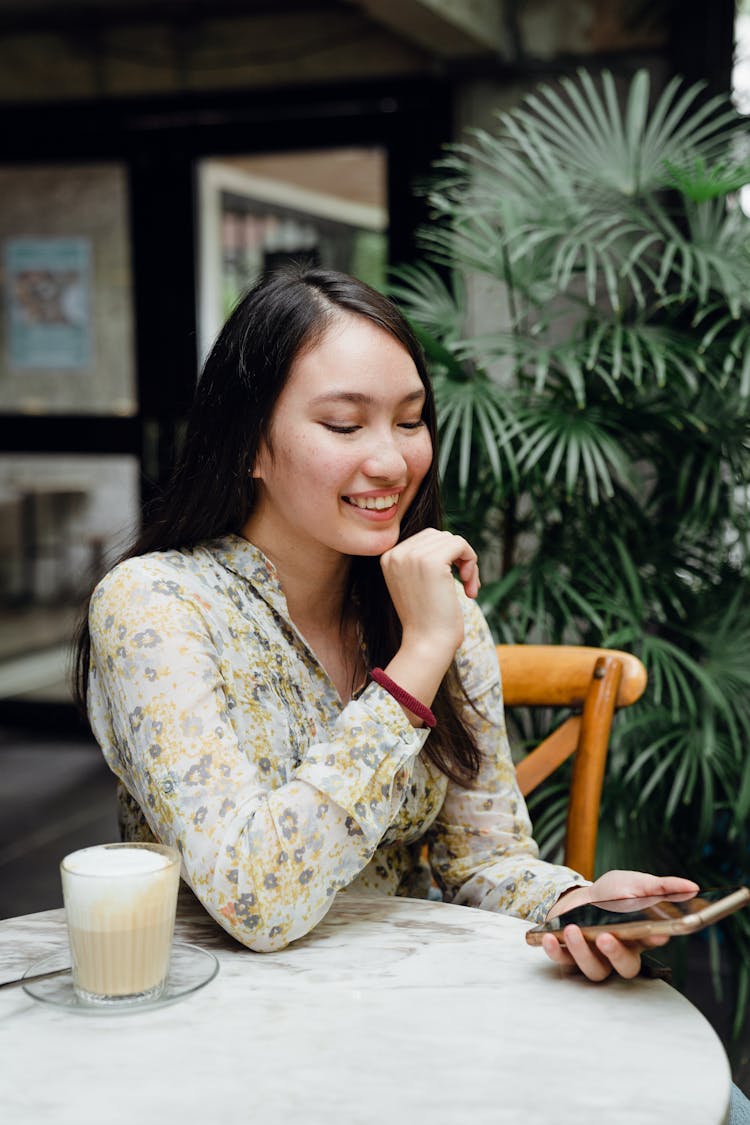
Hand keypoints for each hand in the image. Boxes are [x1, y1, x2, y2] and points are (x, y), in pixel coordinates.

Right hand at [378, 529, 479, 720]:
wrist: (426, 645)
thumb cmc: (427, 621)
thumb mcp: (417, 584)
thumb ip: (423, 560)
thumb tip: (448, 538)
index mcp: (388, 558)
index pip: (425, 538)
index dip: (446, 556)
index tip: (454, 582)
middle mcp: (396, 553)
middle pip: (439, 536)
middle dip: (457, 557)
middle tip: (466, 584)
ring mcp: (412, 556)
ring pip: (452, 539)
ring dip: (468, 562)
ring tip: (469, 587)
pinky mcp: (432, 562)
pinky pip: (461, 545)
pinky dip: (472, 562)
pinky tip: (471, 587)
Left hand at [541, 870, 698, 981]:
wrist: (576, 898)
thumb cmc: (610, 895)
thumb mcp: (634, 884)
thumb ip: (662, 887)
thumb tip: (692, 887)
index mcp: (639, 937)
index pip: (651, 942)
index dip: (654, 938)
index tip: (657, 930)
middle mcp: (618, 953)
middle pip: (625, 966)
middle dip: (616, 954)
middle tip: (605, 937)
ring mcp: (594, 957)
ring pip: (594, 969)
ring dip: (582, 952)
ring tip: (573, 930)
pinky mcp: (568, 956)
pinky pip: (563, 962)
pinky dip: (556, 951)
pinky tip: (549, 938)